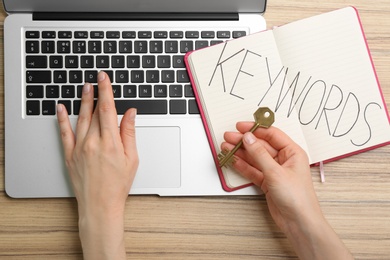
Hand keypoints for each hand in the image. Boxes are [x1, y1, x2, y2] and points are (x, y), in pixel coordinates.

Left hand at [57, 71, 137, 259]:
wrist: (100, 205)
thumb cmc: (118, 185)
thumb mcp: (132, 159)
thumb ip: (129, 133)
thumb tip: (130, 114)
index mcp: (111, 143)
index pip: (107, 110)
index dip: (106, 91)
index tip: (104, 78)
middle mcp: (93, 143)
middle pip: (94, 112)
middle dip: (96, 93)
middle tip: (96, 79)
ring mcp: (79, 148)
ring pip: (81, 119)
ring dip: (83, 102)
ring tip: (85, 88)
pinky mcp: (69, 155)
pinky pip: (64, 133)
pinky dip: (62, 119)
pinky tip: (61, 108)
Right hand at [222, 122, 352, 259]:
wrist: (298, 222)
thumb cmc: (298, 198)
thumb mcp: (276, 172)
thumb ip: (259, 154)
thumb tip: (249, 138)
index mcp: (292, 152)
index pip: (272, 134)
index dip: (256, 129)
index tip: (241, 127)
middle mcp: (284, 160)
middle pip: (261, 146)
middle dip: (244, 141)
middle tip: (229, 137)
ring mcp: (274, 171)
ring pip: (254, 158)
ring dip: (240, 153)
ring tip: (226, 148)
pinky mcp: (267, 182)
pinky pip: (253, 170)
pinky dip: (242, 166)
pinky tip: (233, 160)